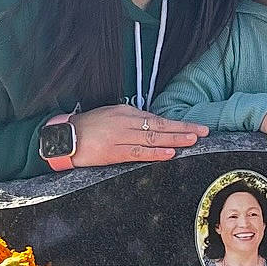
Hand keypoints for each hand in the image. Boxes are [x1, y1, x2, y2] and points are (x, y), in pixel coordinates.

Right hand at [70, 106, 206, 165]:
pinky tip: (169, 154)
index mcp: (125, 112)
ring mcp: (119, 136)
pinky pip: (138, 152)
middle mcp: (125, 121)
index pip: (157, 118)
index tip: (195, 127)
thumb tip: (152, 127)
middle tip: (203, 131)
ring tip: (192, 141)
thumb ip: (130, 121)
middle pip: (159, 126)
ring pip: (152, 138)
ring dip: (174, 140)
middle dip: (183, 129)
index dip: (177, 123)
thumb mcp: (110, 115)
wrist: (64, 137)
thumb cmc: (86, 127)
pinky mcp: (113, 152)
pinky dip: (155, 153)